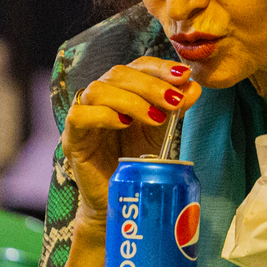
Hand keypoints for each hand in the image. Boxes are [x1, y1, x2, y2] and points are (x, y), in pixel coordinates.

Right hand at [61, 57, 200, 225]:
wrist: (120, 199)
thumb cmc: (138, 162)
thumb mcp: (162, 132)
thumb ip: (175, 109)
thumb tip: (194, 86)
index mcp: (123, 91)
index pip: (137, 66)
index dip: (160, 67)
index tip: (184, 75)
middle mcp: (101, 98)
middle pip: (118, 74)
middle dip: (150, 84)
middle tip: (174, 100)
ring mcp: (84, 116)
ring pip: (98, 90)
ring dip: (131, 100)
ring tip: (155, 118)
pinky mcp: (73, 138)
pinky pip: (79, 116)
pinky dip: (103, 115)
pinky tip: (124, 123)